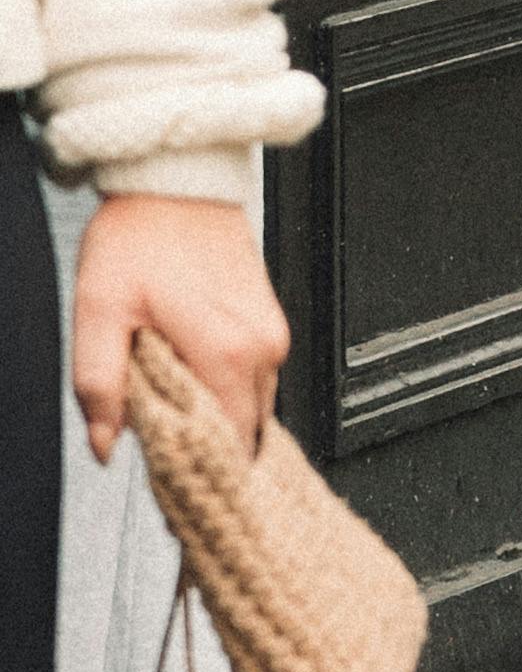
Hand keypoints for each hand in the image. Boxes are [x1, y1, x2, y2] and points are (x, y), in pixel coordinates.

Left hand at [73, 193, 288, 464]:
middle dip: (207, 450)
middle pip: (244, 430)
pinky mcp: (270, 319)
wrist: (177, 181)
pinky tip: (189, 376)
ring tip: (172, 409)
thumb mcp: (99, 311)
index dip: (199, 473)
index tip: (173, 490)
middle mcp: (262, 347)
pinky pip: (255, 376)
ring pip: (252, 405)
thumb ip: (100, 386)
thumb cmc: (140, 236)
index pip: (227, 445)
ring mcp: (272, 332)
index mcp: (225, 352)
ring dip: (216, 417)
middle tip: (164, 453)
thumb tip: (106, 444)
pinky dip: (225, 388)